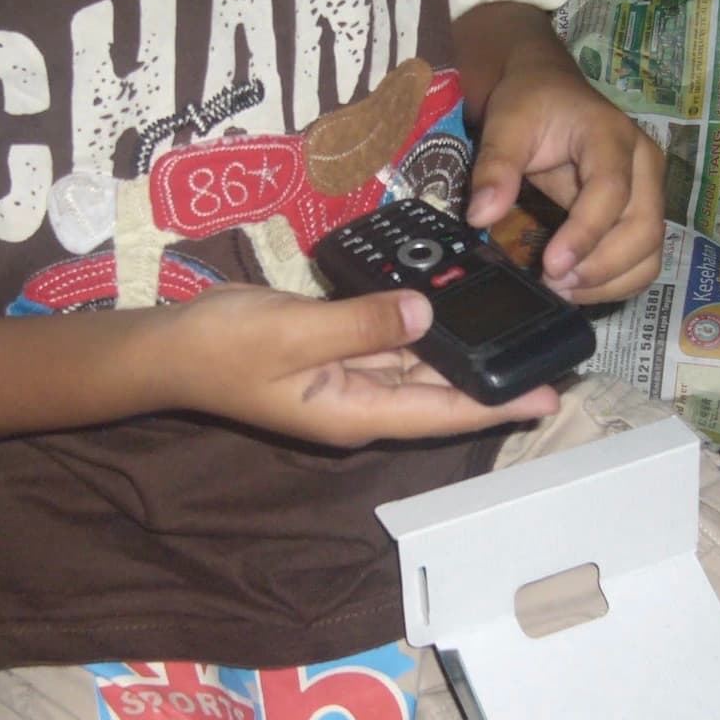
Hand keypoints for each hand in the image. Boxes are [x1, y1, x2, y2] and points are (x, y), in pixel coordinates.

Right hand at [160, 283, 559, 447]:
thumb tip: (426, 313)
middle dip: (490, 376)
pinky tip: (448, 306)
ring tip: (511, 328)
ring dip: (460, 350)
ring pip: (419, 366)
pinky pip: (389, 342)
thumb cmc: (224, 348)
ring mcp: (348, 378)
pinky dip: (419, 327)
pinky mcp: (336, 352)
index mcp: (356, 412)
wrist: (170, 347)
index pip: (443, 413)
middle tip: (546, 352)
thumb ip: (363, 324)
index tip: (548, 397)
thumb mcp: (295, 334)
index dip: (497, 405)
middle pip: (440, 392)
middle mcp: (361, 402)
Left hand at [456, 2, 664, 303]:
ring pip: (649, 251)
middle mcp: (642, 164)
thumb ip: (494, 167)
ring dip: (610, 282)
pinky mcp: (639, 214)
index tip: (551, 265)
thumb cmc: (530, 103)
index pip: (611, 190)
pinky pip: (641, 260)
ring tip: (561, 290)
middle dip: (601, 267)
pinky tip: (575, 288)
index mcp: (611, 135)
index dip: (585, 233)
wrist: (548, 90)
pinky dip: (614, 283)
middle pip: (644, 228)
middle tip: (553, 283)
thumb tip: (480, 217)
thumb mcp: (506, 124)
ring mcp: (647, 192)